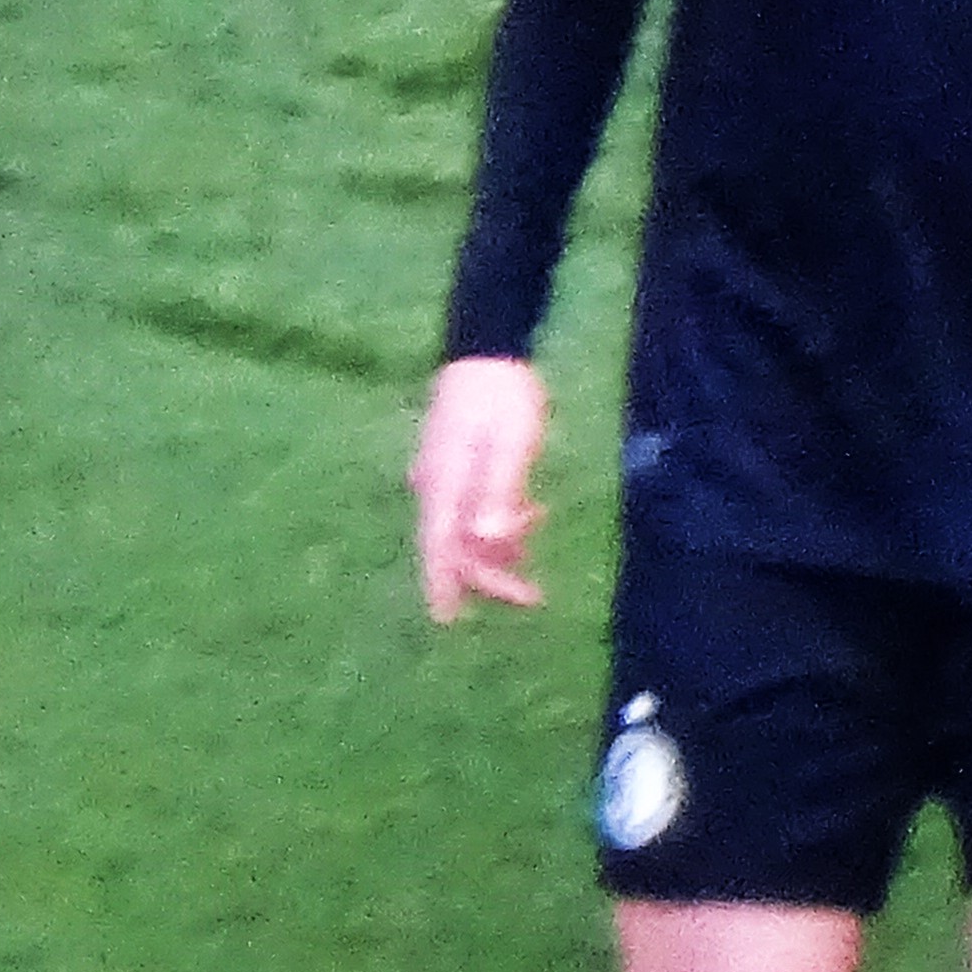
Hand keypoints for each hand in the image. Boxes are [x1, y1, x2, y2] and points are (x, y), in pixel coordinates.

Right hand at [412, 356, 550, 619]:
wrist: (487, 350)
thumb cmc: (501, 397)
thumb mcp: (509, 445)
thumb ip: (498, 493)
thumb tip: (489, 540)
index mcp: (445, 486)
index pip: (439, 548)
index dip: (443, 586)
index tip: (448, 621)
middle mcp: (437, 488)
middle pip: (455, 547)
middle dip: (490, 575)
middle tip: (531, 596)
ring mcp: (443, 478)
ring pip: (465, 530)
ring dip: (498, 547)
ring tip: (535, 545)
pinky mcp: (455, 468)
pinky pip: (471, 509)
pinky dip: (497, 522)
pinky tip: (527, 515)